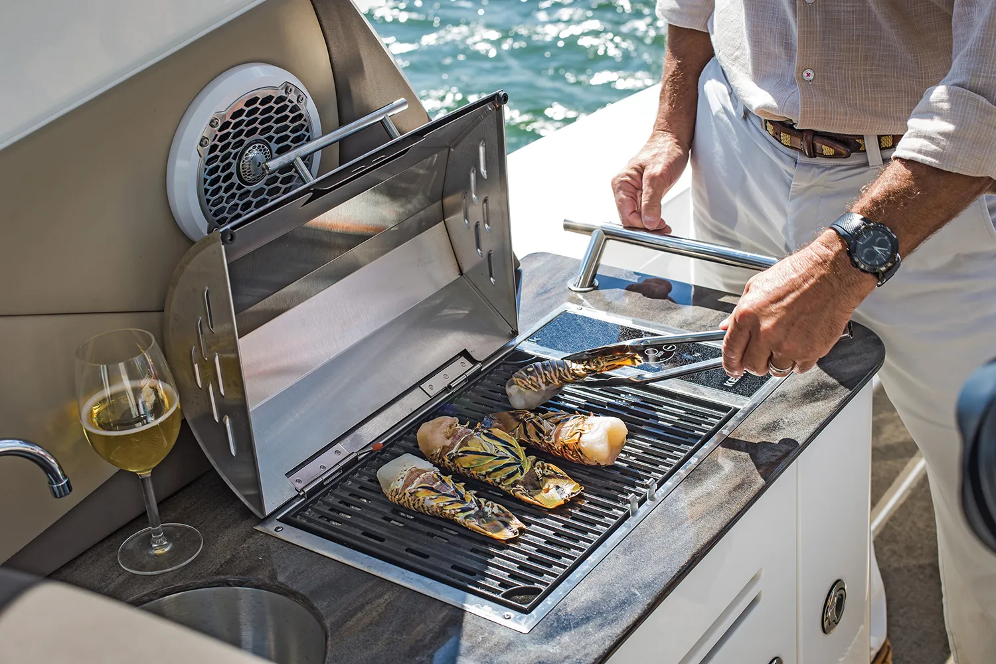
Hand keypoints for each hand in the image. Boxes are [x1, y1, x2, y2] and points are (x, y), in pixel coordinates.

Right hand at [611, 131, 688, 230]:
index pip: (626, 215)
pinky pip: (643, 212)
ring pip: (636, 218)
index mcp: (622, 183)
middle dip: (645, 227)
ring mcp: (632, 192)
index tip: (657, 226)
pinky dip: (651, 219)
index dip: (641, 225)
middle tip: (663, 229)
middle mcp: (624, 189)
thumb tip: (648, 221)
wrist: (673, 139)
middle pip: (629, 219)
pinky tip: (660, 221)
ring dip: (649, 225)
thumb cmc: (665, 150)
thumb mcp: (658, 176)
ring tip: (663, 227)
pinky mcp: (642, 194)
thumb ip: (652, 201)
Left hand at [720, 231, 876, 376]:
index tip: (732, 368)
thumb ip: (739, 312)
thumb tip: (727, 327)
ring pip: (775, 370)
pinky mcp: (810, 352)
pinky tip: (801, 344)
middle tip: (761, 355)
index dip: (730, 363)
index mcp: (748, 316)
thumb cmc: (799, 274)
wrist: (832, 273)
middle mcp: (766, 333)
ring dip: (777, 363)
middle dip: (754, 363)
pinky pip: (799, 369)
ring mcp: (788, 345)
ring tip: (785, 345)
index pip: (730, 351)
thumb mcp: (757, 286)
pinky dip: (798, 361)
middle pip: (751, 366)